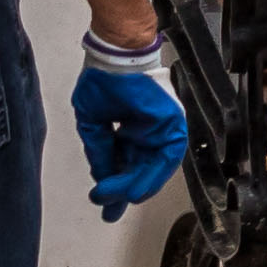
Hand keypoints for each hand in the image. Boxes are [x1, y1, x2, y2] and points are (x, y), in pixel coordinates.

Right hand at [73, 37, 189, 218]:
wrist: (117, 56)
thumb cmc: (104, 80)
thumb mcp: (93, 122)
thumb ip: (100, 150)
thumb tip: (101, 176)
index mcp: (130, 130)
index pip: (124, 163)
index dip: (113, 184)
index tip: (102, 202)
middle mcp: (148, 132)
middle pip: (138, 169)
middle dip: (123, 192)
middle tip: (108, 210)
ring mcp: (162, 128)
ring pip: (153, 168)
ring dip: (136, 186)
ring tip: (118, 201)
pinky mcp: (173, 124)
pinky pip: (167, 157)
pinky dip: (153, 175)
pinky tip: (135, 189)